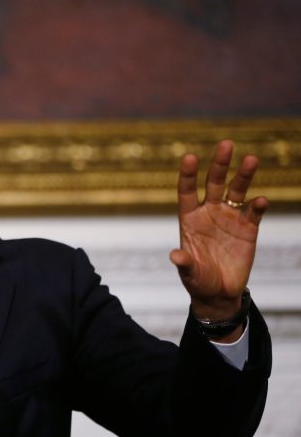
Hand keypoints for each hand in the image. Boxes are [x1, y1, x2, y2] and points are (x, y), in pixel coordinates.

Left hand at [169, 140, 267, 335]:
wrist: (219, 293)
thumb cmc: (198, 280)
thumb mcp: (189, 273)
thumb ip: (184, 263)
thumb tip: (175, 256)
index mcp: (190, 218)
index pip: (187, 191)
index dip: (188, 175)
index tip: (189, 157)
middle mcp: (209, 213)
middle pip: (214, 183)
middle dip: (219, 164)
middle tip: (226, 144)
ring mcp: (229, 218)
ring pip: (236, 191)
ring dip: (243, 176)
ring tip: (251, 159)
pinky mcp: (248, 228)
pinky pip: (253, 213)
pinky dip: (257, 206)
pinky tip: (260, 201)